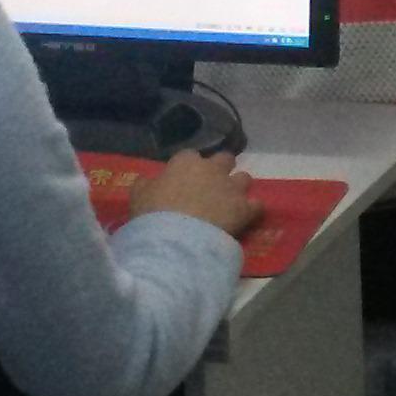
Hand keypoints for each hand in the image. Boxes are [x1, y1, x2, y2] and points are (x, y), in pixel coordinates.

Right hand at [129, 148, 261, 240]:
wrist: (176, 239)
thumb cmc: (152, 214)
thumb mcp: (139, 196)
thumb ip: (146, 184)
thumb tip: (148, 181)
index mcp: (185, 162)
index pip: (189, 156)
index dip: (188, 168)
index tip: (184, 179)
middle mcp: (212, 169)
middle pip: (224, 159)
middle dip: (220, 169)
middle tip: (212, 186)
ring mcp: (231, 188)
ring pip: (244, 178)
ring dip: (238, 187)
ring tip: (231, 201)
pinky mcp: (245, 209)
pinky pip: (257, 204)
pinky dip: (252, 209)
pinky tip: (247, 217)